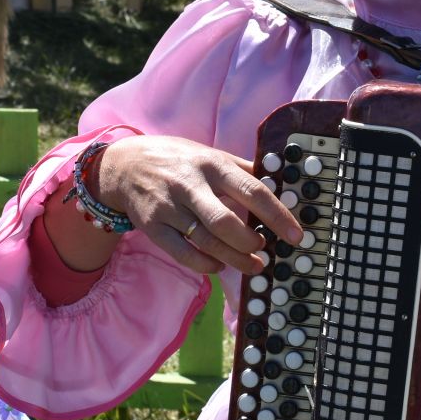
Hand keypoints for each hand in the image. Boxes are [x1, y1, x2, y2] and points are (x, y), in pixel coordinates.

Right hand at [96, 135, 304, 275]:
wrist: (125, 165)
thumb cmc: (178, 160)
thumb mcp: (210, 154)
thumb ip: (242, 169)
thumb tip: (280, 183)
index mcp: (212, 164)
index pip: (252, 190)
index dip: (277, 215)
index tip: (295, 235)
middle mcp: (190, 185)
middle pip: (227, 223)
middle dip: (251, 243)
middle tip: (265, 250)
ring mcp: (169, 207)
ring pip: (206, 242)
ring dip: (234, 259)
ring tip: (252, 265)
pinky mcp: (152, 226)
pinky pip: (182, 253)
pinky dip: (205, 265)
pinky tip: (219, 265)